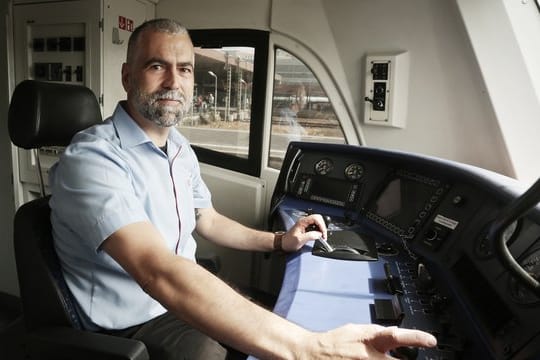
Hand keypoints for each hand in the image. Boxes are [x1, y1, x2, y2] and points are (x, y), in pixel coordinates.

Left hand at [281, 214, 326, 251]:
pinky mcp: (306, 227)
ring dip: (321, 228)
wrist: (284, 243)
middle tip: (324, 235)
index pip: (316, 218)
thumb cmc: (289, 241)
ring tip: (322, 236)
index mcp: (302, 221)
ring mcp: (305, 223)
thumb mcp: (300, 240)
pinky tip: (318, 235)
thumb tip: (319, 234)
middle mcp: (304, 221)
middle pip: (318, 218)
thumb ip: (311, 236)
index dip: (321, 225)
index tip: (323, 233)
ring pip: (318, 221)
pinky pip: (315, 226)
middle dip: (323, 226)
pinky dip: (319, 230)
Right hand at [304, 324, 436, 358]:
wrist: (312, 354)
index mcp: (369, 339)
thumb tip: (397, 337)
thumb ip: (378, 335)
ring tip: (375, 358)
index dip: (415, 338)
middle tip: (398, 357)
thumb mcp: (358, 330)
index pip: (396, 336)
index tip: (431, 341)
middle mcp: (367, 356)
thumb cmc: (336, 342)